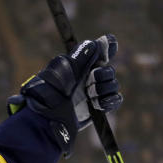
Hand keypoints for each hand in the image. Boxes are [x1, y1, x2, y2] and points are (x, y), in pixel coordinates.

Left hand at [8, 35, 122, 154]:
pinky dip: (109, 100)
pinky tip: (98, 104)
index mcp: (77, 65)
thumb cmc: (51, 93)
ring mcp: (91, 94)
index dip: (107, 48)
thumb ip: (83, 54)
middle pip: (108, 70)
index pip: (98, 51)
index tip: (107, 50)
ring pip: (112, 84)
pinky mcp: (97, 109)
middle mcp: (85, 78)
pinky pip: (114, 100)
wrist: (48, 120)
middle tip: (89, 84)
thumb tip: (103, 41)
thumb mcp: (64, 68)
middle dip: (102, 75)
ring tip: (91, 97)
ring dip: (104, 89)